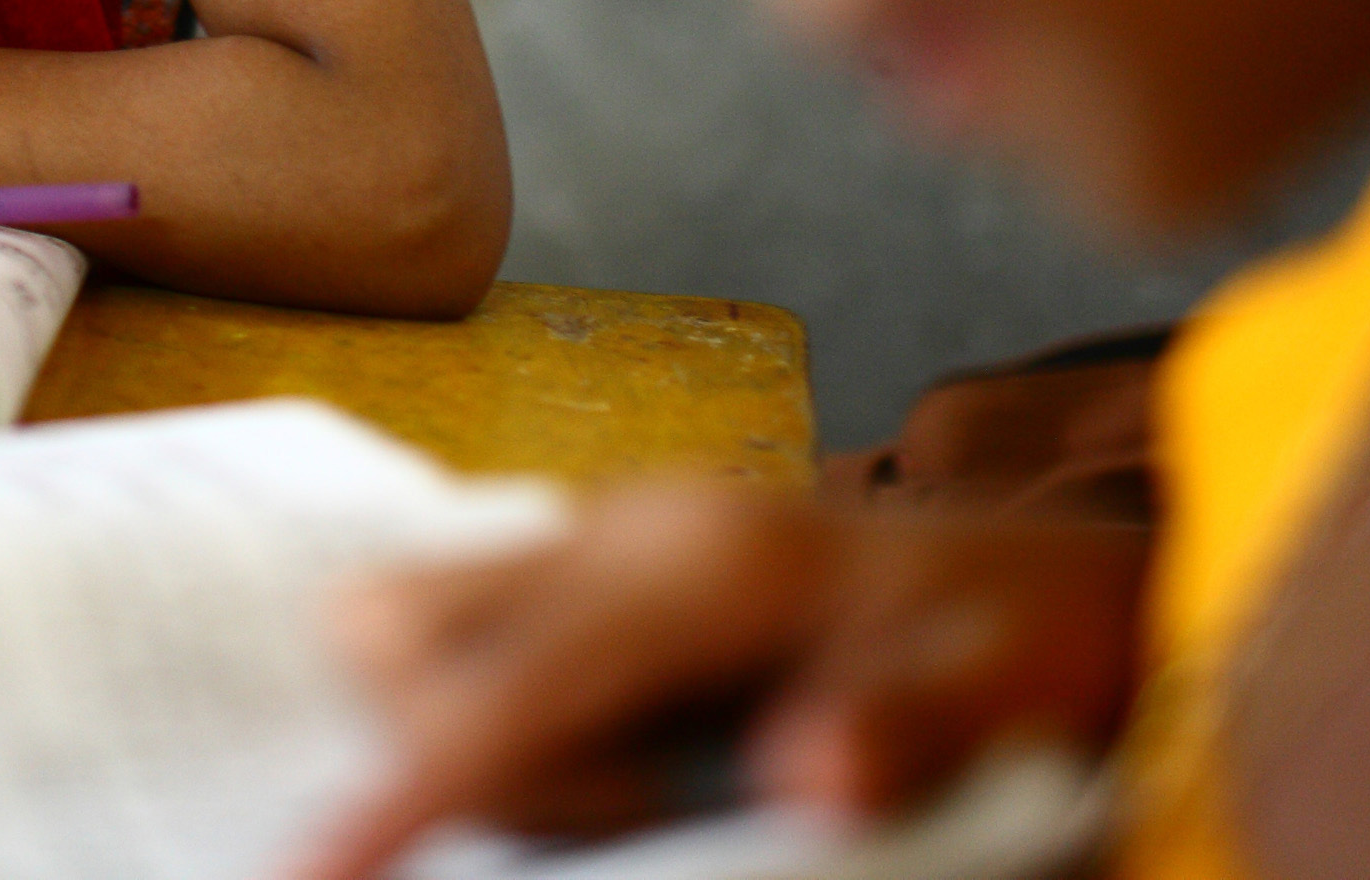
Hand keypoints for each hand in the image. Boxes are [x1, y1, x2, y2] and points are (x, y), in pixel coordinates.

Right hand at [285, 487, 1147, 879]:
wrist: (1054, 582)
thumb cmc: (1024, 646)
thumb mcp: (996, 693)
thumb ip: (901, 731)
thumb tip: (804, 775)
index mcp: (699, 562)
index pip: (502, 685)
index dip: (405, 789)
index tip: (314, 872)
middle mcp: (624, 524)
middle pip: (400, 633)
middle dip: (466, 759)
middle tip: (642, 813)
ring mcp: (605, 531)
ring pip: (420, 632)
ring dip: (494, 743)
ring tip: (652, 790)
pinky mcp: (601, 564)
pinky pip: (485, 642)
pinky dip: (522, 721)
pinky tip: (643, 760)